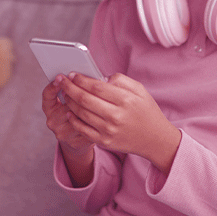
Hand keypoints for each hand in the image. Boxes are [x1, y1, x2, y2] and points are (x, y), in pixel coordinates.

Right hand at [42, 76, 96, 186]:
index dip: (53, 86)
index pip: (47, 95)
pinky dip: (96, 120)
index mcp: (50, 108)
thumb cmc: (78, 110)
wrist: (79, 137)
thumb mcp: (72, 98)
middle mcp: (53, 121)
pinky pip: (87, 129)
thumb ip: (77, 87)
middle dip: (79, 96)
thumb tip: (94, 77)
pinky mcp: (74, 142)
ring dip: (90, 108)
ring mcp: (63, 133)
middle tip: (92, 87)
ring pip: (78, 117)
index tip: (60, 77)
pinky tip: (103, 114)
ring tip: (101, 100)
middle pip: (66, 106)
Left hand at [58, 72, 180, 175]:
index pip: (96, 87)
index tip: (72, 74)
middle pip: (85, 99)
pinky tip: (70, 111)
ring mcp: (109, 130)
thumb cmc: (146, 111)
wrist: (155, 139)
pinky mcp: (105, 141)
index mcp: (125, 100)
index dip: (81, 79)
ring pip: (81, 114)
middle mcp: (116, 116)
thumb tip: (100, 77)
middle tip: (62, 81)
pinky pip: (83, 129)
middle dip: (70, 88)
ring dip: (69, 102)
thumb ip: (120, 80)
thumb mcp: (140, 90)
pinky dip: (73, 119)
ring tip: (65, 94)